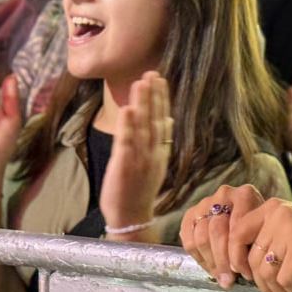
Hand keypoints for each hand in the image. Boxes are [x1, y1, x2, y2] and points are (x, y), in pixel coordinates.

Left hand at [99, 72, 172, 233]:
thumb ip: (160, 140)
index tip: (159, 78)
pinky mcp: (124, 167)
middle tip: (151, 73)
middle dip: (153, 95)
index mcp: (160, 151)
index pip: (162, 119)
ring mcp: (140, 160)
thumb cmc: (139, 190)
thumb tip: (167, 118)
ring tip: (141, 83)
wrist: (132, 218)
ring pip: (143, 127)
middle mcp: (153, 153)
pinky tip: (127, 109)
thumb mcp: (155, 163)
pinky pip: (127, 144)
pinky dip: (127, 126)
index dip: (161, 98)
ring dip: (143, 104)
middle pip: (154, 119)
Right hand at [179, 184, 265, 288]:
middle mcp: (224, 194)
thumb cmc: (259, 230)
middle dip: (222, 260)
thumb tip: (240, 274)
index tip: (244, 273)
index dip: (238, 254)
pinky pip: (188, 239)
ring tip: (221, 277)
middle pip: (216, 231)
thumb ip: (254, 247)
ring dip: (210, 261)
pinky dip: (198, 257)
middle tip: (229, 279)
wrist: (249, 218)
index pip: (236, 228)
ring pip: (201, 236)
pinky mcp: (191, 213)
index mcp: (245, 195)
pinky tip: (210, 267)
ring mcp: (205, 202)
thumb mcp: (263, 235)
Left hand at [232, 198, 291, 291]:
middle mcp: (278, 215)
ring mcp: (290, 231)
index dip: (234, 257)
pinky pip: (284, 281)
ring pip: (266, 273)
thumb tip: (239, 264)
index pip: (237, 232)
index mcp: (272, 207)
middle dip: (260, 284)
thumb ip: (268, 235)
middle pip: (252, 258)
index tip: (242, 274)